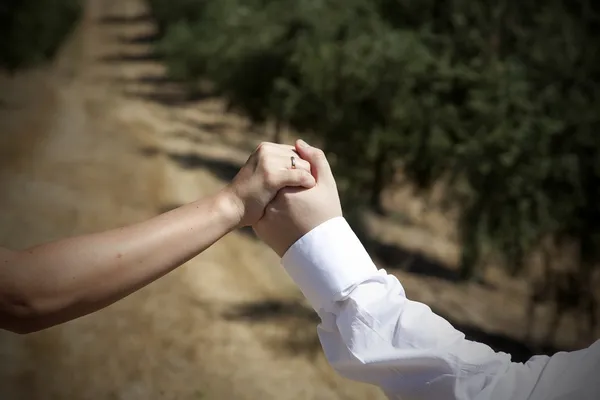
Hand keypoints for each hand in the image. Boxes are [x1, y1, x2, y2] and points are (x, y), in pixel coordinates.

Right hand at [223, 142, 315, 226]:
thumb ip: (278, 165)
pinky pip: (300, 176)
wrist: (231, 207)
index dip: (302, 167)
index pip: (296, 152)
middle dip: (307, 172)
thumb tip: (305, 163)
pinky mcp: (272, 176)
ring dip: (308, 178)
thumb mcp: (263, 172)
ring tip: (306, 191)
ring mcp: (268, 162)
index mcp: (265, 148)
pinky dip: (307, 183)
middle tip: (306, 188)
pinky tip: (308, 190)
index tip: (303, 182)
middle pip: (301, 157)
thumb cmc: (249, 195)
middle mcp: (267, 150)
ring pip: (303, 166)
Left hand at [253, 139, 341, 256]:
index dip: (300, 177)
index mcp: (287, 186)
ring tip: (295, 211)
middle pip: (276, 183)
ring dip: (277, 197)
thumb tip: (299, 142)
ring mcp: (265, 214)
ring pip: (269, 197)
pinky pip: (264, 213)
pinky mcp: (261, 227)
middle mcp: (272, 199)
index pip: (287, 170)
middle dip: (285, 185)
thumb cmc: (327, 215)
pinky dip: (273, 212)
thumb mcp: (327, 185)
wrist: (320, 250)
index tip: (309, 190)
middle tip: (301, 201)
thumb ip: (316, 159)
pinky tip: (288, 220)